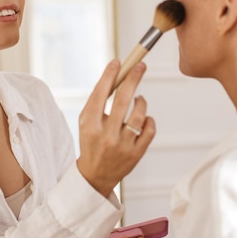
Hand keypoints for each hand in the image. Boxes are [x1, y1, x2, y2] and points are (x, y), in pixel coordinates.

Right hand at [77, 60, 155, 196]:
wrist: (95, 175)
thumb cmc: (91, 141)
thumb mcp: (86, 122)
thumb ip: (97, 100)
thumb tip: (114, 74)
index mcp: (90, 125)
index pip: (101, 94)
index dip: (109, 76)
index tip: (117, 62)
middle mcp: (106, 135)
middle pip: (123, 100)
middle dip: (133, 79)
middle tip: (140, 66)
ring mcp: (123, 146)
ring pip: (140, 114)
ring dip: (141, 101)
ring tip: (138, 99)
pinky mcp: (137, 154)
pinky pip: (150, 129)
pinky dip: (148, 119)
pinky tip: (143, 118)